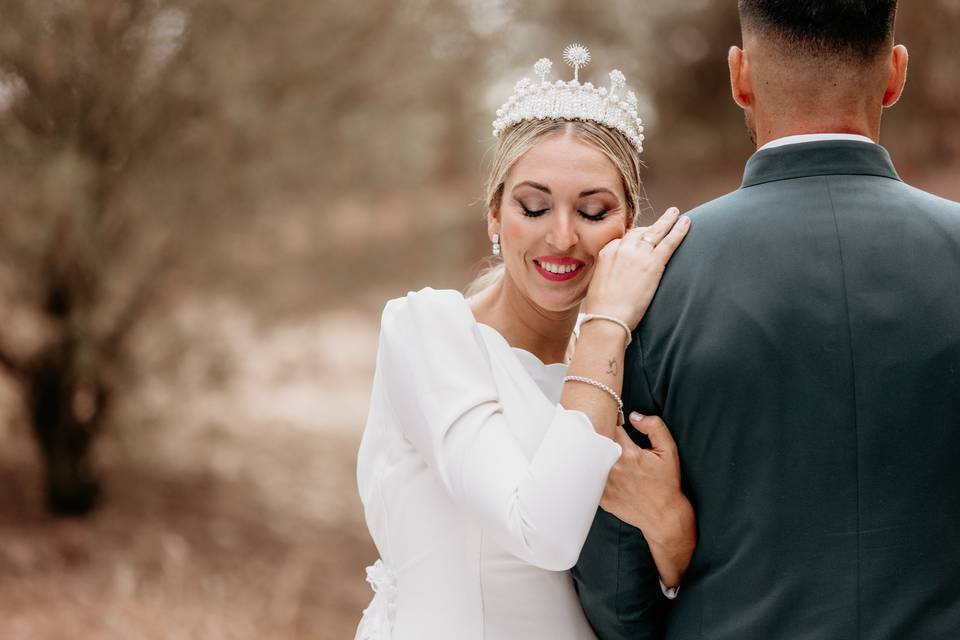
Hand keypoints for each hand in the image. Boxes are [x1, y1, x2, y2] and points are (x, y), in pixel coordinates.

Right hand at [583, 207, 689, 328]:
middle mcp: (621, 248)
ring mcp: (638, 254)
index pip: (624, 239)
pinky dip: (679, 230)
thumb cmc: (601, 309)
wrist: (606, 318)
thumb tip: (615, 278)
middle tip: (664, 219)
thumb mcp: (598, 284)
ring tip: (676, 213)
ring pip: (656, 231)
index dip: (636, 238)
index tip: (643, 238)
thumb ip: (608, 273)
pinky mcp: (653, 263)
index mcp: (607, 252)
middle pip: (640, 232)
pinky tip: (687, 222)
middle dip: (652, 226)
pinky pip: (669, 242)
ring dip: (668, 220)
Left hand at [600, 413, 695, 586]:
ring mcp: (605, 484)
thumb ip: (654, 427)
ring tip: (597, 450)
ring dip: (593, 453)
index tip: (612, 421)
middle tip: (602, 432)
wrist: (663, 516)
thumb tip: (634, 416)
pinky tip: (596, 469)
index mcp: (629, 454)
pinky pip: (590, 479)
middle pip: (597, 442)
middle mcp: (614, 468)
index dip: (610, 421)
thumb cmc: (667, 483)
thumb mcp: (668, 451)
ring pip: (590, 460)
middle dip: (599, 435)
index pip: (610, 427)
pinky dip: (591, 472)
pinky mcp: (601, 497)